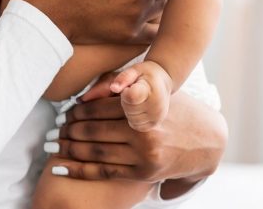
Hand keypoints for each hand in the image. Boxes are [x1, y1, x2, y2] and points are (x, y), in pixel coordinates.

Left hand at [48, 77, 226, 196]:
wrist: (208, 141)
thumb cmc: (177, 109)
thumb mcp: (156, 91)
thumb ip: (122, 88)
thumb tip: (87, 93)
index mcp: (144, 109)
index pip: (100, 107)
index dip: (78, 110)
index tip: (65, 111)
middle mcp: (143, 133)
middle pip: (94, 130)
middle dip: (69, 129)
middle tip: (55, 128)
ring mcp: (143, 156)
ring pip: (95, 151)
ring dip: (69, 148)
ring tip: (54, 144)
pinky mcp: (143, 174)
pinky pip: (103, 171)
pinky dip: (78, 169)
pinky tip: (61, 165)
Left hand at [108, 60, 172, 131]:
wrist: (164, 83)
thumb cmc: (146, 74)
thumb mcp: (135, 70)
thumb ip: (123, 78)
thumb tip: (113, 88)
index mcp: (152, 91)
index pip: (131, 97)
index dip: (124, 92)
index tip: (129, 86)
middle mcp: (157, 107)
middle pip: (127, 110)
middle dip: (124, 102)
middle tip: (131, 92)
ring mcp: (157, 118)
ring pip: (130, 120)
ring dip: (127, 111)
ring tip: (134, 100)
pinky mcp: (154, 125)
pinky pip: (135, 126)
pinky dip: (132, 118)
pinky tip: (137, 108)